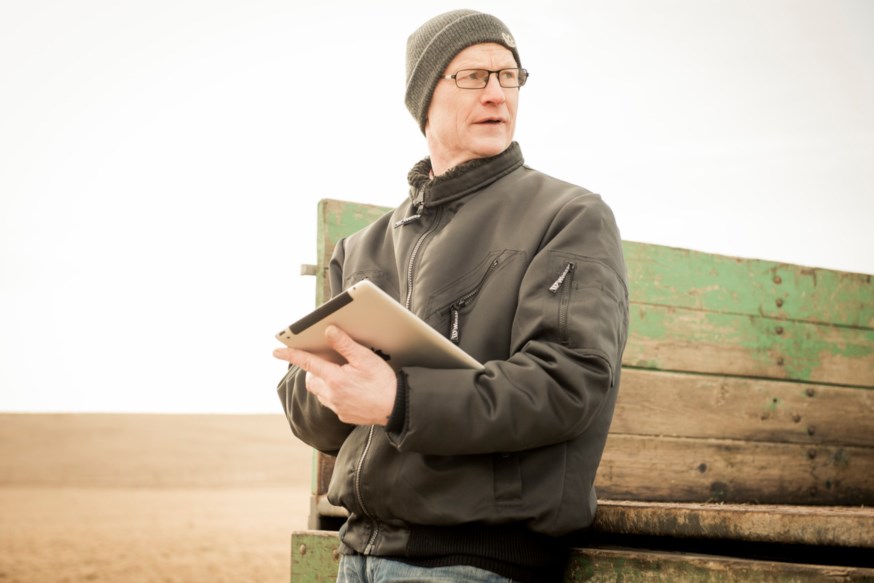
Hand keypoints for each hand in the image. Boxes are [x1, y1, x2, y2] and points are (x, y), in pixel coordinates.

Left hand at [272, 325, 396, 425]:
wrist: (397, 408)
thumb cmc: (383, 382)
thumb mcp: (365, 358)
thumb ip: (345, 345)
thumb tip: (329, 332)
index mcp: (335, 378)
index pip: (307, 363)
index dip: (291, 354)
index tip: (276, 350)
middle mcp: (331, 394)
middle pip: (311, 379)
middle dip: (312, 369)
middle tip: (323, 360)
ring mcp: (337, 407)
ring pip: (319, 392)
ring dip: (322, 381)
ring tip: (337, 373)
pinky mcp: (343, 415)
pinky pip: (330, 402)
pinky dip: (333, 392)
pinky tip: (348, 388)